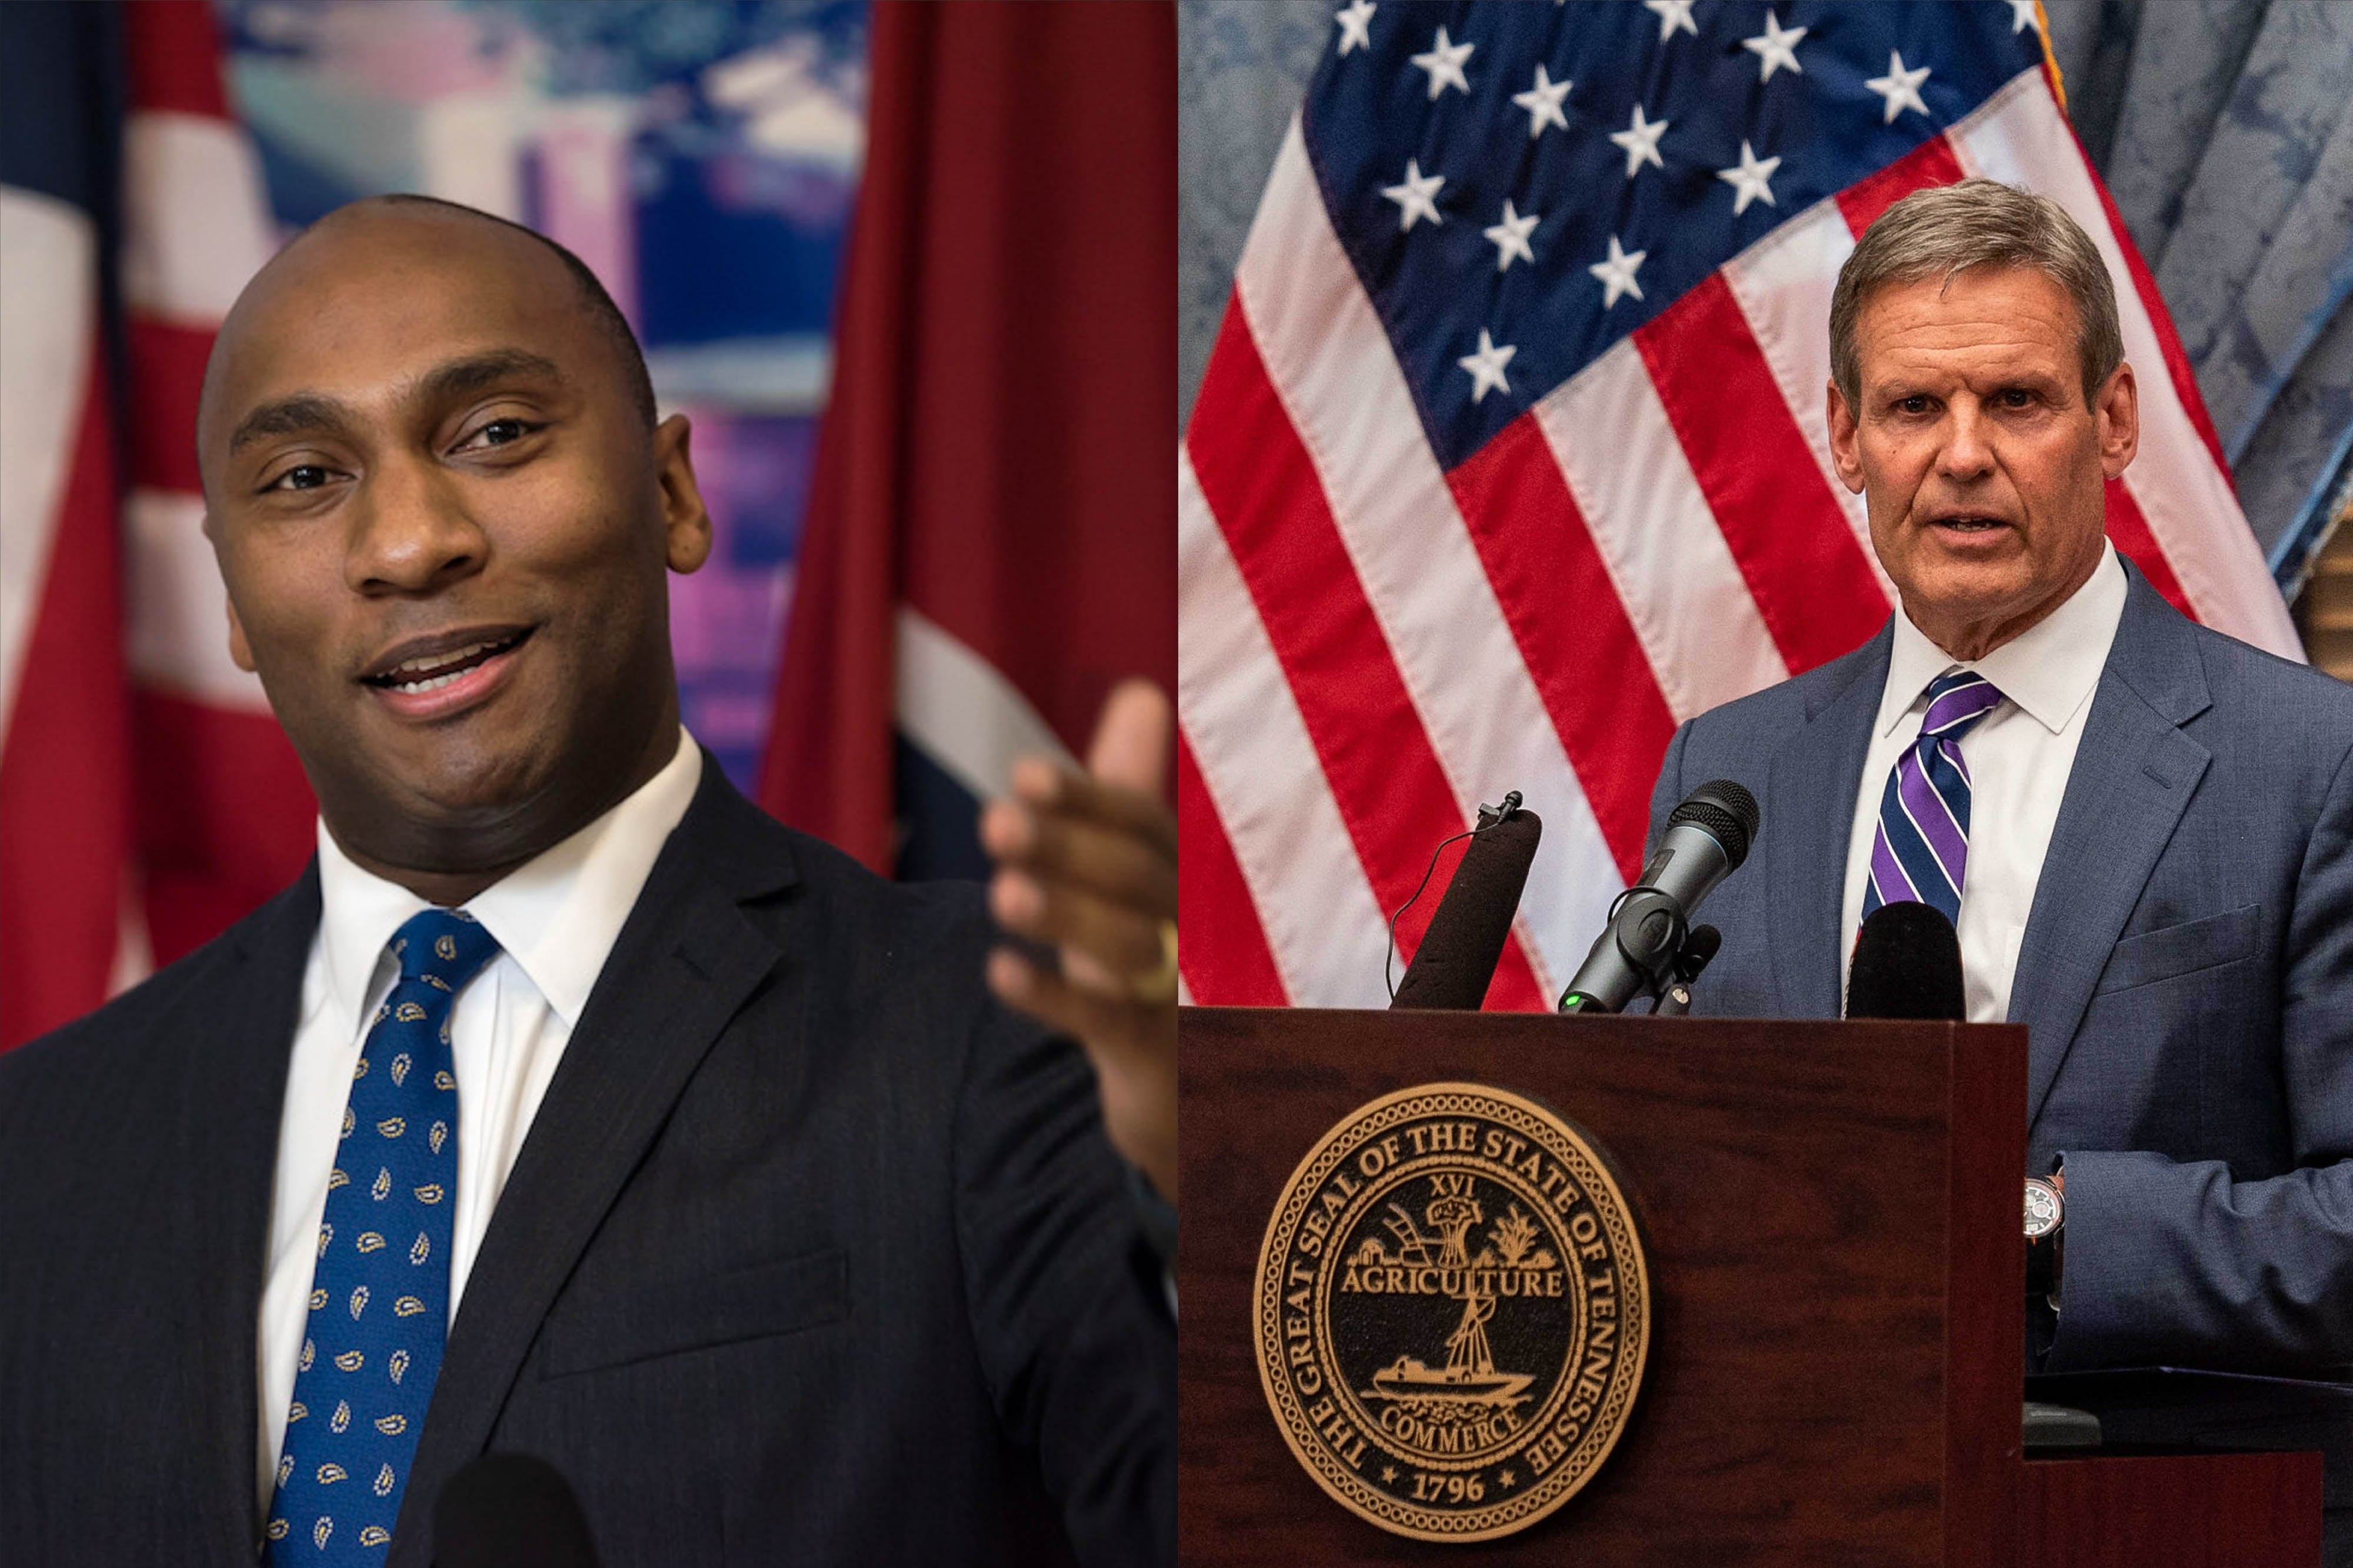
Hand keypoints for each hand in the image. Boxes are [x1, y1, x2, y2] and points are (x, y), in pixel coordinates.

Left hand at [982, 680, 1177, 1204]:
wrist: (1201, 1093)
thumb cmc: (1159, 965)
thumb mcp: (1139, 880)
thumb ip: (1130, 793)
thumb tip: (1138, 692)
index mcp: (1189, 876)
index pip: (1145, 826)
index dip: (1088, 799)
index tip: (1024, 777)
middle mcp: (1200, 927)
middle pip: (1137, 877)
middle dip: (1065, 848)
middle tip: (994, 825)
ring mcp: (1187, 995)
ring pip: (1130, 947)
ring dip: (1065, 916)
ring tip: (1000, 894)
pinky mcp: (1164, 1059)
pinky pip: (1111, 1026)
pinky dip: (1056, 1000)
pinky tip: (1000, 973)